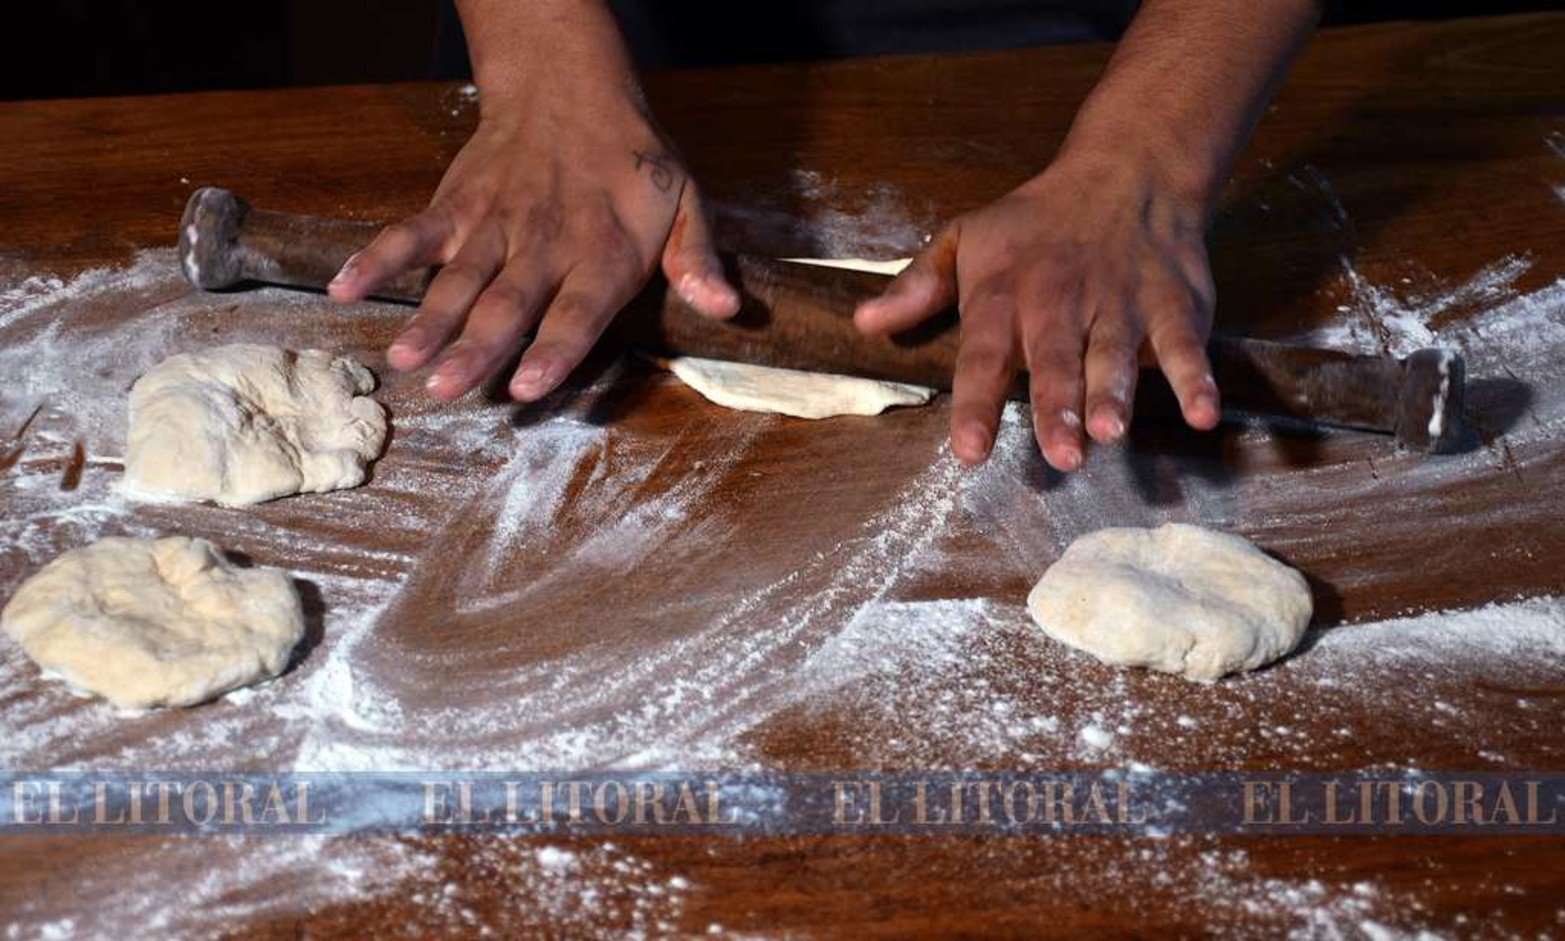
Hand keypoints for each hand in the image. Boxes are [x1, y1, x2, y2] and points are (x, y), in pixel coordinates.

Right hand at [328, 94, 737, 401]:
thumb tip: (727, 308)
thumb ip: (697, 261)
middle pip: (507, 302)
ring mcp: (494, 225)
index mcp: (604, 252)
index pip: (578, 310)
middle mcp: (545, 243)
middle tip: (447, 389)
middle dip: (477, 347)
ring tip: (401, 358)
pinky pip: (411, 232)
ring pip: (456, 277)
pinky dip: (376, 258)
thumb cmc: (632, 163)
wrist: (569, 89)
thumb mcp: (685, 203)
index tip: (525, 385)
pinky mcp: (456, 206)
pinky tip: (343, 289)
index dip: (553, 349)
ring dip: (428, 318)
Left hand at [854, 157, 1220, 470]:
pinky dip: (1196, 377)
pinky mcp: (1172, 302)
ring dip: (1115, 392)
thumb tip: (864, 322)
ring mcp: (1120, 302)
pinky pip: (1184, 342)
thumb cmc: (1034, 223)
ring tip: (1110, 433)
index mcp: (1004, 294)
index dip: (977, 403)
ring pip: (1116, 352)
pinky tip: (1202, 414)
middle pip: (1056, 358)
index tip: (970, 451)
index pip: (984, 354)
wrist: (1126, 168)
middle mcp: (1060, 301)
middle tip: (1060, 454)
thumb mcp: (966, 238)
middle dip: (1057, 405)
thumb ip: (918, 285)